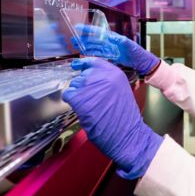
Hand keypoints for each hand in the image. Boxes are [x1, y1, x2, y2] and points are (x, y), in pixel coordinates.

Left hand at [62, 58, 162, 178]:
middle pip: (82, 75)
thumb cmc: (124, 117)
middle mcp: (102, 75)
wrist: (126, 134)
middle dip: (82, 86)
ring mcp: (90, 86)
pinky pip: (68, 95)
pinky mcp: (80, 99)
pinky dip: (71, 103)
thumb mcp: (121, 90)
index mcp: (115, 72)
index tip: (77, 66)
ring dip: (77, 95)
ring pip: (74, 85)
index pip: (93, 61)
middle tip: (90, 100)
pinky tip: (82, 110)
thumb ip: (107, 80)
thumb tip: (88, 75)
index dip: (84, 65)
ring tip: (89, 107)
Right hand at [75, 25, 159, 74]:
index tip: (78, 27)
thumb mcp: (130, 45)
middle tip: (72, 39)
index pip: (98, 32)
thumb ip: (121, 41)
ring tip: (75, 46)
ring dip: (85, 47)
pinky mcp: (110, 57)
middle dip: (83, 39)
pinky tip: (84, 54)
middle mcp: (110, 43)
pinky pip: (98, 55)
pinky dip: (91, 54)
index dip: (88, 29)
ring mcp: (109, 50)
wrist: (142, 63)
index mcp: (113, 38)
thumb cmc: (138, 53)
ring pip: (94, 47)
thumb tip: (112, 37)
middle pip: (94, 40)